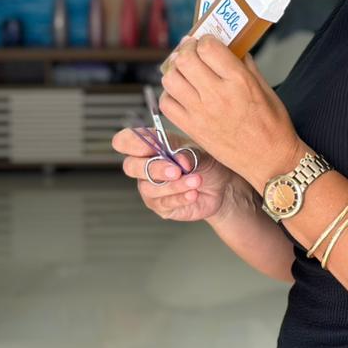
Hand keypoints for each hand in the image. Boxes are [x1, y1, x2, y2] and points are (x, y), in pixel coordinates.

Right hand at [111, 128, 246, 222]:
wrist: (222, 185)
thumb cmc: (207, 163)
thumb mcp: (199, 151)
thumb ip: (186, 153)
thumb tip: (178, 159)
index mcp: (150, 146)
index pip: (125, 141)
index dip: (132, 143)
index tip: (152, 147)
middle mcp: (144, 167)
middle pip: (131, 166)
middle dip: (155, 168)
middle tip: (177, 170)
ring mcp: (150, 187)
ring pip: (149, 187)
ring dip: (175, 185)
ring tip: (196, 180)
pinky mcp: (160, 206)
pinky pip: (163, 203)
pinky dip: (180, 197)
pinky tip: (194, 193)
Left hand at [158, 35, 300, 189]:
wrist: (269, 159)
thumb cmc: (272, 124)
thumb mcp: (266, 88)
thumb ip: (246, 65)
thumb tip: (231, 47)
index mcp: (239, 81)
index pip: (208, 47)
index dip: (205, 39)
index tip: (207, 41)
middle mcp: (217, 95)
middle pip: (185, 59)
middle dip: (187, 49)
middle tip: (192, 50)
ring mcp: (201, 113)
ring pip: (171, 79)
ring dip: (176, 70)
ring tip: (185, 70)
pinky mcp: (192, 128)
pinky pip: (167, 103)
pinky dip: (171, 94)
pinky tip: (182, 93)